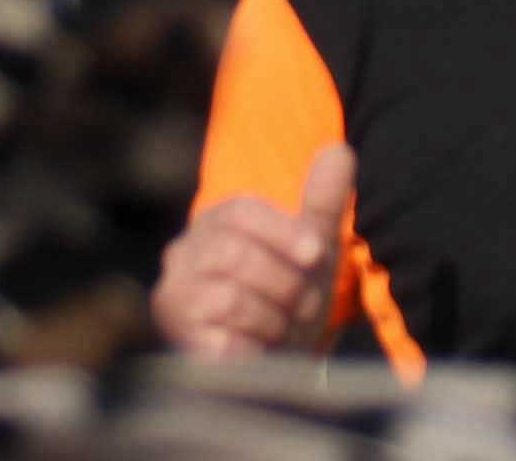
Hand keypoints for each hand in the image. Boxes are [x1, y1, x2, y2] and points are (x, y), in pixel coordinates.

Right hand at [155, 142, 353, 358]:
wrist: (266, 364)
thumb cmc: (285, 300)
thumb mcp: (310, 252)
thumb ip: (322, 202)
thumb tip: (339, 150)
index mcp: (215, 223)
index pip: (240, 210)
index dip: (282, 231)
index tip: (315, 253)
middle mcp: (185, 254)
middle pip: (233, 252)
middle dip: (283, 281)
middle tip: (308, 305)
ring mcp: (176, 296)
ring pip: (230, 297)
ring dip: (273, 317)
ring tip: (284, 328)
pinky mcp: (177, 338)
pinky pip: (221, 339)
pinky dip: (254, 346)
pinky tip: (262, 349)